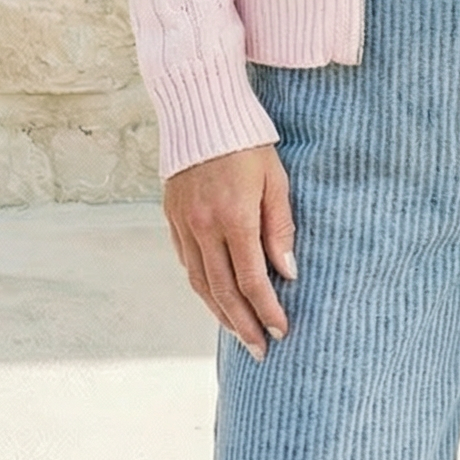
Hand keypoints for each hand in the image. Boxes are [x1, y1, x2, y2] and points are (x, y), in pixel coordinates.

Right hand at [163, 144, 296, 359]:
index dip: (267, 310)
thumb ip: (280, 228)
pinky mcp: (171, 218)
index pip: (251, 280)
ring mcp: (183, 224)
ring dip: (220, 314)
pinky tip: (216, 297)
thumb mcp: (275, 179)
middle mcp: (203, 227)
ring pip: (200, 284)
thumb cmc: (249, 142)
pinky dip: (203, 286)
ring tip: (239, 334)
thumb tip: (287, 274)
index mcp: (233, 217)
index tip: (282, 330)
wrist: (201, 109)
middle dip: (243, 325)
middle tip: (260, 350)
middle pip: (223, 292)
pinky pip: (187, 263)